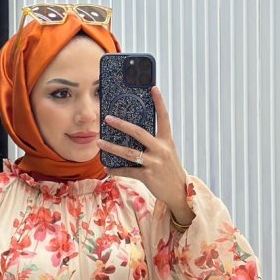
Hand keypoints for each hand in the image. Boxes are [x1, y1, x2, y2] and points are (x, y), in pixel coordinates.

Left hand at [100, 85, 191, 218]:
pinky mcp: (148, 176)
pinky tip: (108, 167)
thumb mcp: (167, 153)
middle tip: (108, 118)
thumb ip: (155, 143)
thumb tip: (135, 134)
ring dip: (112, 147)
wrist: (179, 192)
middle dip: (122, 124)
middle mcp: (161, 150)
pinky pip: (128, 171)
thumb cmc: (170, 170)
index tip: (153, 88)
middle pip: (139, 133)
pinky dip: (116, 170)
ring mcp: (154, 163)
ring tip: (99, 143)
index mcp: (167, 141)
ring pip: (129, 153)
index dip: (159, 102)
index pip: (164, 117)